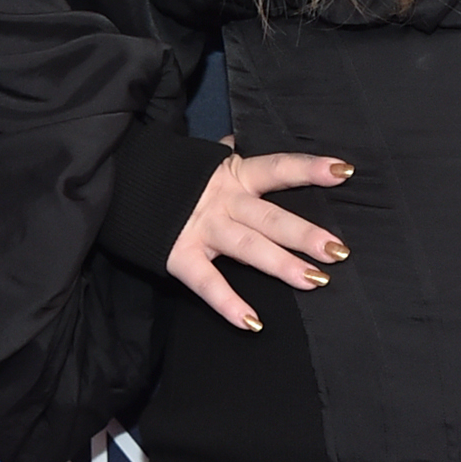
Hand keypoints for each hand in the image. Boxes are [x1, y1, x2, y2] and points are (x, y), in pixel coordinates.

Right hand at [166, 149, 352, 331]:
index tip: (345, 171)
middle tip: (340, 251)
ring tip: (315, 281)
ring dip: (281, 265)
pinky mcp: (178, 254)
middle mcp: (222, 200)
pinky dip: (228, 304)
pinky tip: (253, 323)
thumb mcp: (202, 159)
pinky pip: (206, 282)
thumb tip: (241, 139)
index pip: (277, 168)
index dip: (310, 168)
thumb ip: (226, 153)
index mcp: (233, 174)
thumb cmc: (169, 173)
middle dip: (305, 234)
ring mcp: (201, 228)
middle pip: (270, 217)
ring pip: (248, 247)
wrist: (115, 180)